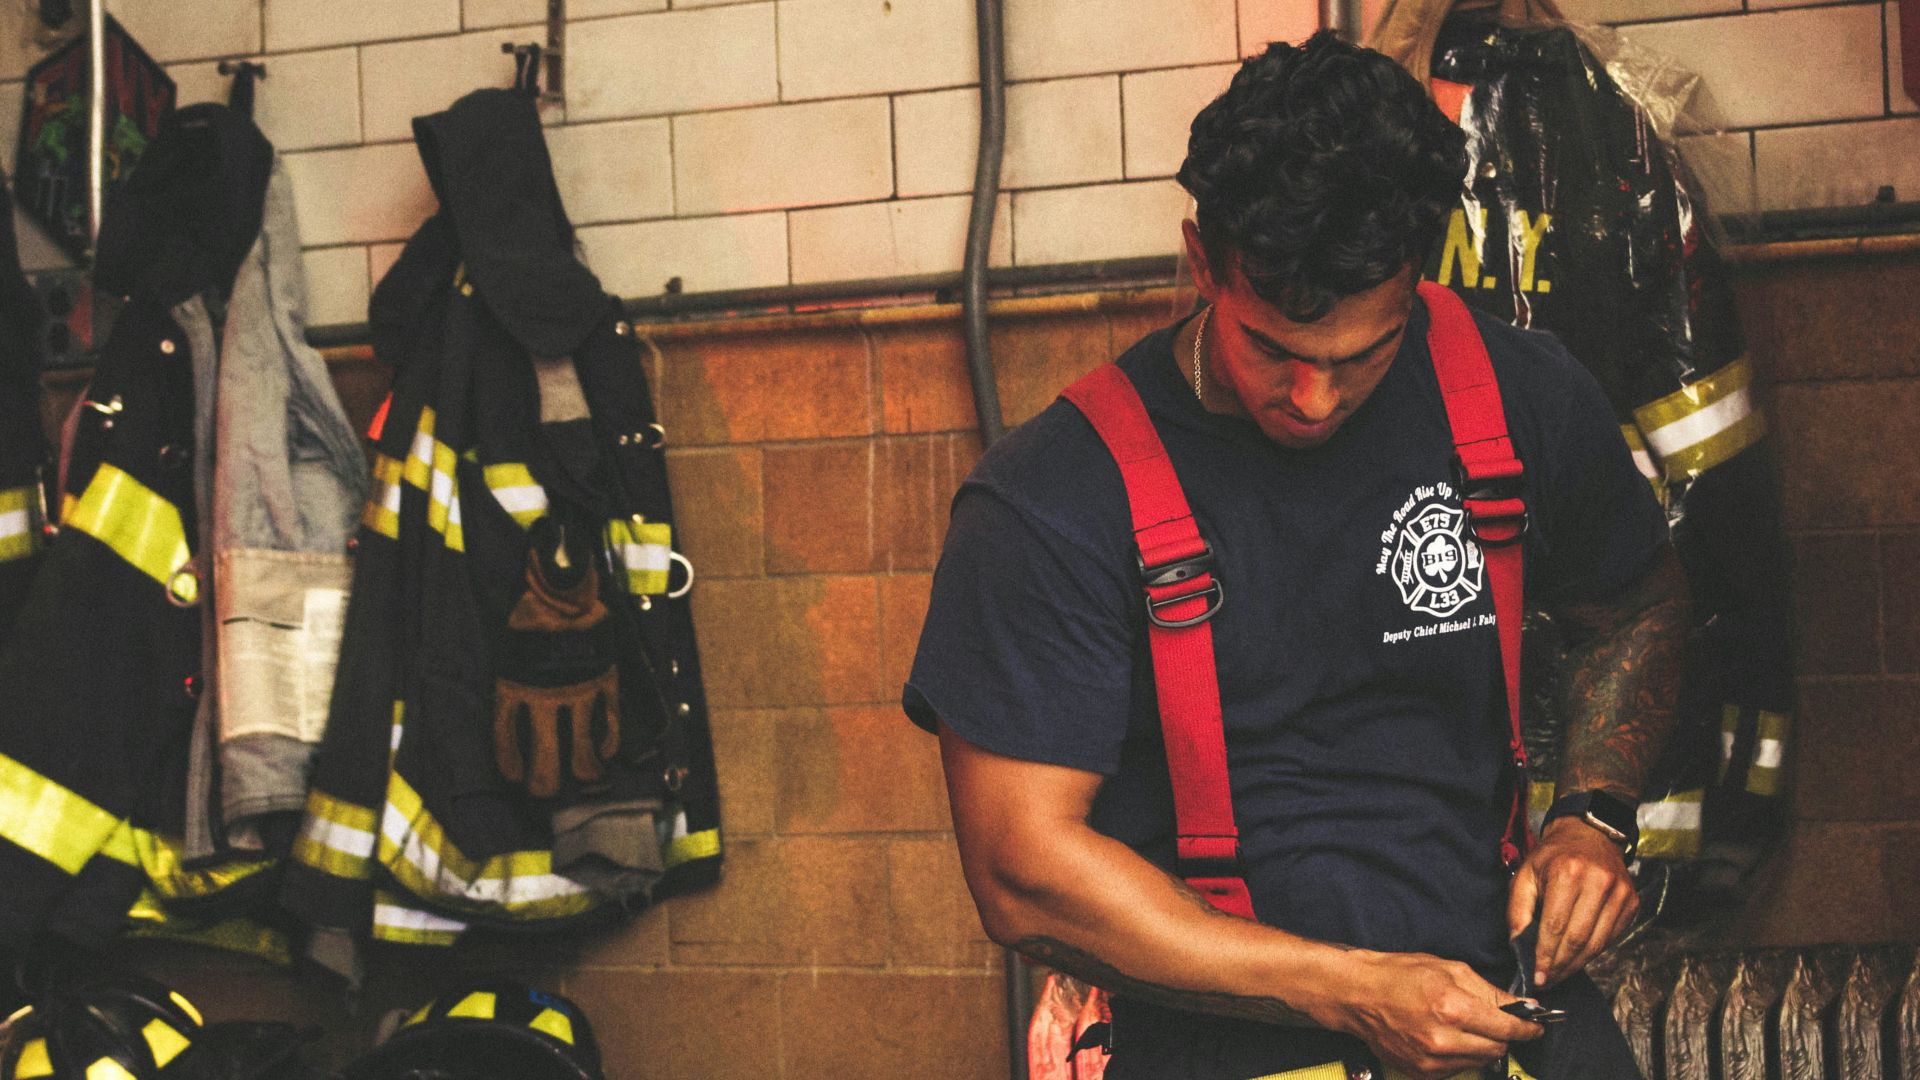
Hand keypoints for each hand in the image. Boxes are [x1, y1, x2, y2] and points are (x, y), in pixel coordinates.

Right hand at [1327, 949, 1543, 1079]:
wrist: (1359, 994)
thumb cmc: (1399, 975)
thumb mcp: (1449, 969)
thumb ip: (1488, 991)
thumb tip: (1520, 1006)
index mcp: (1453, 1008)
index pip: (1507, 1027)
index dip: (1527, 1027)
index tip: (1535, 1026)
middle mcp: (1443, 1039)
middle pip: (1497, 1049)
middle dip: (1503, 1036)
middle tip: (1494, 1022)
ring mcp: (1431, 1060)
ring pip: (1479, 1061)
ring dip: (1479, 1046)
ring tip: (1459, 1025)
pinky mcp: (1421, 1071)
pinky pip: (1456, 1069)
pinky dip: (1459, 1055)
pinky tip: (1444, 1036)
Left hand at [1507, 816, 1638, 986]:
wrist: (1590, 835)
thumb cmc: (1553, 856)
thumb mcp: (1526, 874)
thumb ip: (1517, 909)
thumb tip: (1518, 944)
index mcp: (1568, 873)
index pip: (1555, 926)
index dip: (1545, 955)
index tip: (1537, 975)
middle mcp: (1598, 883)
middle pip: (1578, 939)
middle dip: (1560, 965)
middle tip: (1547, 980)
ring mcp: (1619, 893)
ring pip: (1597, 943)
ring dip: (1577, 964)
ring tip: (1560, 973)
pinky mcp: (1631, 902)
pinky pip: (1611, 938)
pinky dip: (1593, 952)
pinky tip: (1578, 957)